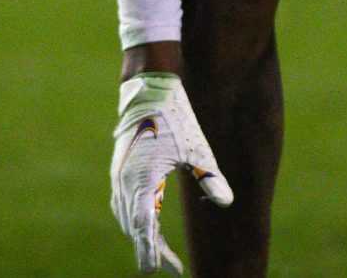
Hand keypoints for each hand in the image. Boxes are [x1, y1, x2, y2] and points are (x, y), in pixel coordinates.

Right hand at [110, 71, 232, 273]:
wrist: (149, 87)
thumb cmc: (175, 117)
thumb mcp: (197, 148)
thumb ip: (210, 177)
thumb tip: (227, 203)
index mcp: (142, 179)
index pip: (144, 228)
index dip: (152, 252)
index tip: (160, 272)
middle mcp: (125, 180)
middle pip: (134, 226)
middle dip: (150, 248)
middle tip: (169, 266)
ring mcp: (119, 174)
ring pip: (126, 215)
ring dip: (141, 234)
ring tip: (160, 251)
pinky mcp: (120, 167)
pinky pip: (123, 202)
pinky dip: (134, 218)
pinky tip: (146, 223)